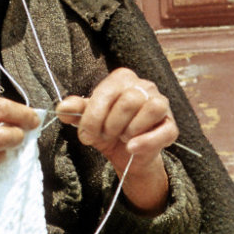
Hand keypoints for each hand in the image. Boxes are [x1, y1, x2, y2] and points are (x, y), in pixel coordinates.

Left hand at [56, 68, 178, 214]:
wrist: (125, 154)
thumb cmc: (106, 129)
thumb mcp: (88, 120)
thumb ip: (75, 111)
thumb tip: (62, 108)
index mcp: (122, 78)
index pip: (108, 91)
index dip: (94, 115)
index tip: (86, 133)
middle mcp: (144, 86)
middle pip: (129, 100)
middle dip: (111, 124)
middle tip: (104, 136)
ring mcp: (161, 104)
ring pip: (152, 107)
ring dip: (131, 128)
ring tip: (122, 138)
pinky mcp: (171, 126)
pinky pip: (165, 130)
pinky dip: (146, 141)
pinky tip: (131, 148)